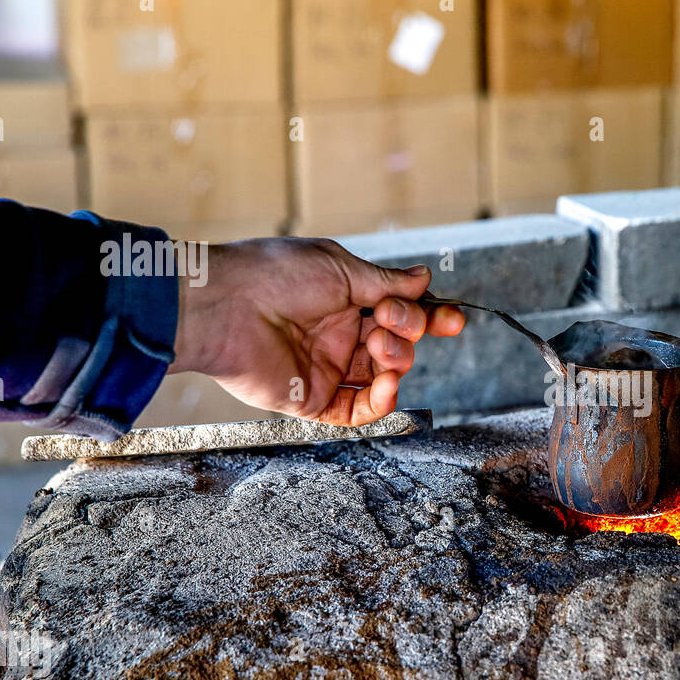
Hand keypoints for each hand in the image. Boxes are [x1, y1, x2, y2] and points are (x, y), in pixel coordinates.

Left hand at [169, 237, 463, 424]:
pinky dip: (382, 401)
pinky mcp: (313, 400)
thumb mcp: (340, 269)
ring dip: (397, 362)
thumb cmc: (275, 274)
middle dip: (408, 332)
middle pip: (398, 345)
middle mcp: (338, 337)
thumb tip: (424, 279)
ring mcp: (327, 369)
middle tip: (392, 320)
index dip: (428, 319)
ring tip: (383, 348)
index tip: (452, 321)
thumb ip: (386, 282)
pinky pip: (359, 411)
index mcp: (345, 302)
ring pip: (384, 377)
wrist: (226, 305)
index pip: (398, 315)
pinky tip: (388, 383)